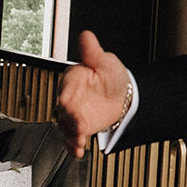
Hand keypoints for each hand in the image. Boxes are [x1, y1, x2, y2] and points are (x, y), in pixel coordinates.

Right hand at [55, 30, 129, 158]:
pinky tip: (78, 151)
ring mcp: (72, 113)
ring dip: (71, 135)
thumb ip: (93, 52)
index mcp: (73, 78)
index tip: (66, 99)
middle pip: (64, 108)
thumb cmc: (111, 76)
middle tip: (78, 125)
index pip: (66, 84)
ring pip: (66, 125)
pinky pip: (72, 137)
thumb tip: (86, 35)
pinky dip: (73, 146)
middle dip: (69, 118)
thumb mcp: (105, 62)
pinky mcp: (78, 127)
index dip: (66, 92)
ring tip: (80, 142)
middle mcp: (69, 96)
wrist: (122, 97)